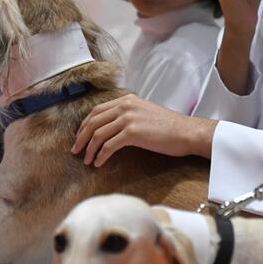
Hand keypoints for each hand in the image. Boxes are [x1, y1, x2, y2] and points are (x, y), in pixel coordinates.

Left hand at [72, 94, 215, 166]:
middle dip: (81, 137)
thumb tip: (112, 128)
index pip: (97, 111)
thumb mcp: (145, 113)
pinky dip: (101, 155)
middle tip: (76, 151)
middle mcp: (125, 106)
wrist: (187, 132)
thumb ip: (128, 115)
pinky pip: (109, 146)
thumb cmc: (169, 127)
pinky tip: (99, 163)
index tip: (80, 138)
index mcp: (126, 100)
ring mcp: (128, 118)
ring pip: (98, 134)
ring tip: (87, 160)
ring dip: (89, 149)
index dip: (85, 125)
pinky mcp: (132, 133)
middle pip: (93, 121)